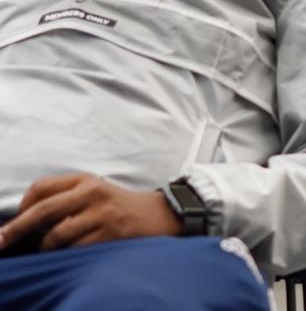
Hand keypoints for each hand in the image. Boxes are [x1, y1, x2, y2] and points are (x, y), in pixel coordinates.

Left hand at [0, 174, 180, 251]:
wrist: (160, 214)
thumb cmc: (120, 206)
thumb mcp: (95, 191)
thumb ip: (66, 197)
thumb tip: (27, 218)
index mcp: (85, 180)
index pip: (42, 187)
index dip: (22, 205)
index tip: (13, 221)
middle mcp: (93, 193)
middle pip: (43, 210)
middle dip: (16, 228)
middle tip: (1, 241)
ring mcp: (102, 214)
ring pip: (57, 234)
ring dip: (46, 247)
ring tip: (47, 250)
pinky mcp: (110, 234)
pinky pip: (76, 249)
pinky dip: (66, 254)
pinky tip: (69, 253)